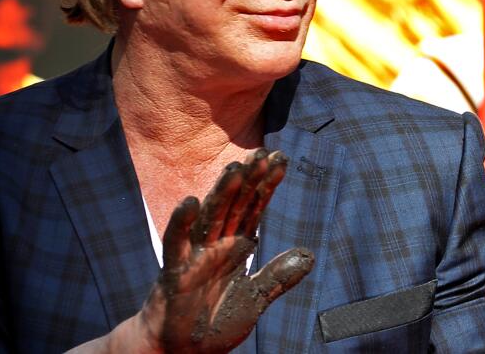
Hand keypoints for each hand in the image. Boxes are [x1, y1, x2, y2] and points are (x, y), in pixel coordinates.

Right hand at [137, 148, 313, 352]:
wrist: (181, 351)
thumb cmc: (214, 322)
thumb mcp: (255, 299)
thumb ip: (278, 277)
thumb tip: (309, 254)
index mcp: (236, 247)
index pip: (254, 208)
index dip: (267, 185)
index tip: (281, 159)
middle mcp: (217, 244)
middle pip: (235, 205)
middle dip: (249, 179)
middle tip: (263, 152)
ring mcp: (195, 255)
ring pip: (211, 217)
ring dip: (222, 193)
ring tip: (235, 169)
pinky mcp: (175, 271)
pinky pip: (177, 243)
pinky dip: (182, 223)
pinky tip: (190, 202)